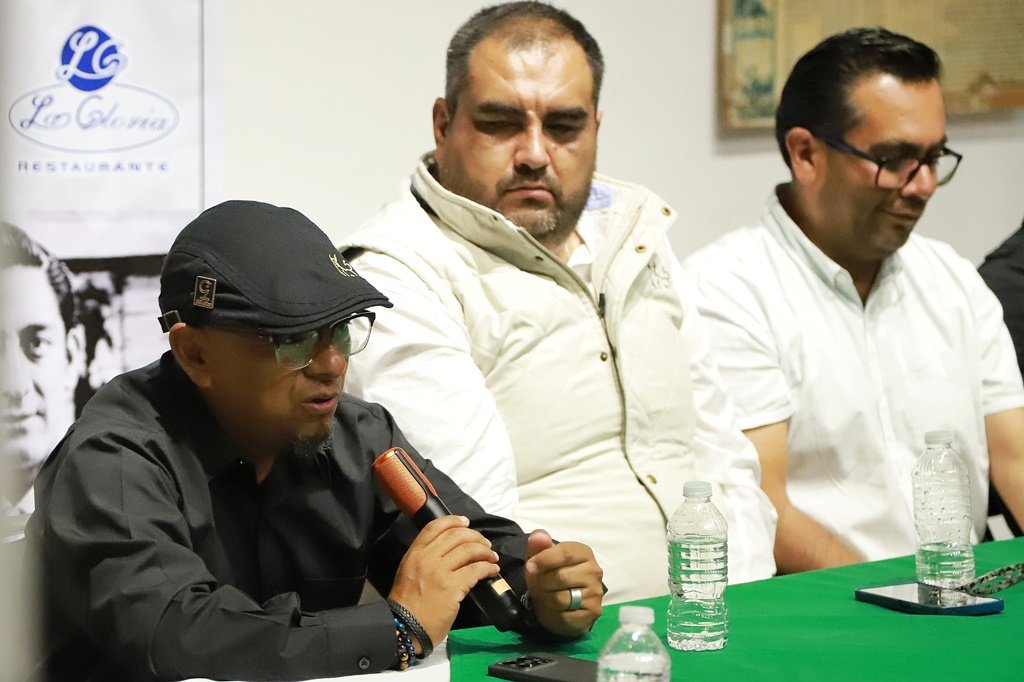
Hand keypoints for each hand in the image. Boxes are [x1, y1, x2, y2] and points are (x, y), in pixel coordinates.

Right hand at [387, 515, 499, 651]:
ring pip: (469, 550)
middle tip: (485, 543)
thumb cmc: (406, 603)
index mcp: (415, 553)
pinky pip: (476, 570)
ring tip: (492, 557)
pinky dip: (488, 568)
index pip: (434, 527)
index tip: (466, 522)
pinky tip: (493, 570)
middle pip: (456, 536)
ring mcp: (440, 572)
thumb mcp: (408, 572)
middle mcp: (427, 558)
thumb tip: (448, 552)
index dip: (453, 521)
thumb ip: (424, 558)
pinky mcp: (453, 587)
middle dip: (475, 536)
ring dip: (485, 551)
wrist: (405, 627)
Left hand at [524, 530, 602, 636]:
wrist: (554, 602)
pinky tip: (556, 608)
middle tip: (541, 584)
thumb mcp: (538, 558)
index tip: (530, 566)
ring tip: (548, 594)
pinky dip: (554, 613)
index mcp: (584, 552)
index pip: (565, 553)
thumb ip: (537, 545)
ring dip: (547, 598)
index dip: (544, 560)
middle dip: (543, 582)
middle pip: (561, 576)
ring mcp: (596, 592)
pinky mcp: (593, 611)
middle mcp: (594, 571)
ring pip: (562, 597)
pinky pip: (566, 615)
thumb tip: (539, 536)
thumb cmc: (548, 575)